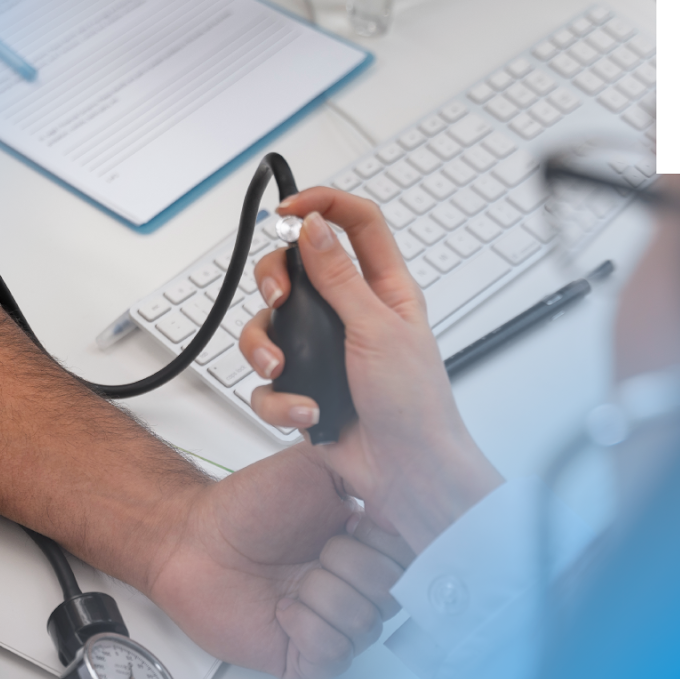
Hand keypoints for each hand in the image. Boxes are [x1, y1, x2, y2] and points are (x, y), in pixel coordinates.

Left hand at [143, 446, 407, 678]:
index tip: (355, 525)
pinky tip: (284, 609)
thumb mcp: (313, 465)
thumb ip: (366, 468)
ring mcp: (331, 621)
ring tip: (294, 579)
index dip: (386, 544)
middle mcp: (353, 585)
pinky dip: (307, 628)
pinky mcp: (305, 655)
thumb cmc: (244, 507)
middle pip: (394, 593)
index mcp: (366, 544)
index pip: (414, 557)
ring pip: (366, 624)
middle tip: (316, 550)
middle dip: (350, 565)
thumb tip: (409, 481)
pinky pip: (334, 654)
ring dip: (323, 594)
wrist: (192, 540)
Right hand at [238, 188, 502, 552]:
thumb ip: (340, 277)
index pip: (355, 225)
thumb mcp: (378, 329)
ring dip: (264, 348)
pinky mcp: (303, 389)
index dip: (322, 205)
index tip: (288, 210)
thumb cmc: (415, 406)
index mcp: (383, 289)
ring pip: (269, 327)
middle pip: (296, 269)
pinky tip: (307, 412)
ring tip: (282, 368)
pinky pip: (267, 383)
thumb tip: (314, 228)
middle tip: (278, 298)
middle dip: (274, 281)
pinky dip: (281, 400)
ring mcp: (323, 352)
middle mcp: (349, 315)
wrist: (405, 473)